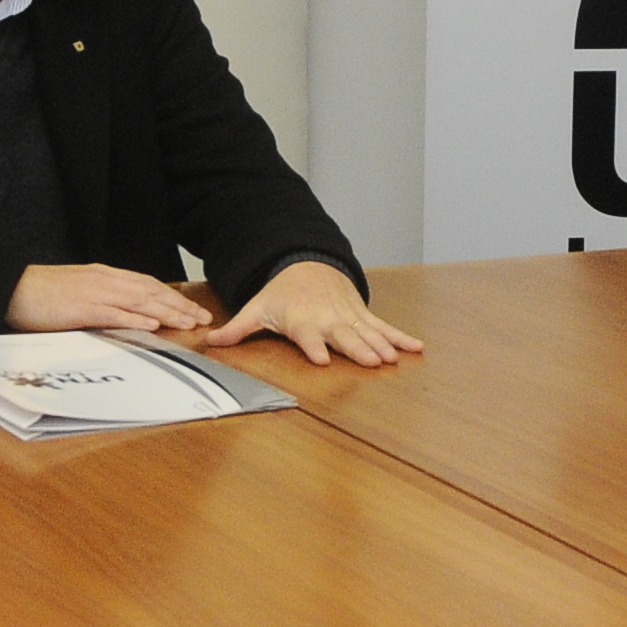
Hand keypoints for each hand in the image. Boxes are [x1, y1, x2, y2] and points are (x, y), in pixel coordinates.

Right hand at [7, 262, 209, 333]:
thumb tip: (125, 314)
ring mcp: (94, 293)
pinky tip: (153, 325)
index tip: (192, 309)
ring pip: (139, 301)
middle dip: (179, 305)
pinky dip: (135, 318)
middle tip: (202, 318)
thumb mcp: (78, 292)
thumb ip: (102, 300)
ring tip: (188, 322)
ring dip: (166, 312)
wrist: (11, 289)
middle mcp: (104, 280)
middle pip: (150, 291)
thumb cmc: (41, 294)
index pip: (147, 284)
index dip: (172, 297)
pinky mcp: (81, 308)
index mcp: (103, 276)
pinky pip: (113, 313)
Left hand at [194, 258, 422, 368]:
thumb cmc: (282, 293)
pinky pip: (384, 327)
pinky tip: (417, 347)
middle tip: (373, 362)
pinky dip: (401, 337)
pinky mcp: (362, 315)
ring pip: (367, 333)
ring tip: (395, 358)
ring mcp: (348, 317)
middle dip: (358, 349)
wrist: (307, 264)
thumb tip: (210, 343)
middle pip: (344, 337)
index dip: (315, 348)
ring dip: (383, 345)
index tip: (324, 359)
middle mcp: (328, 320)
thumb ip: (237, 329)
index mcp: (302, 321)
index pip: (308, 337)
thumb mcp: (257, 307)